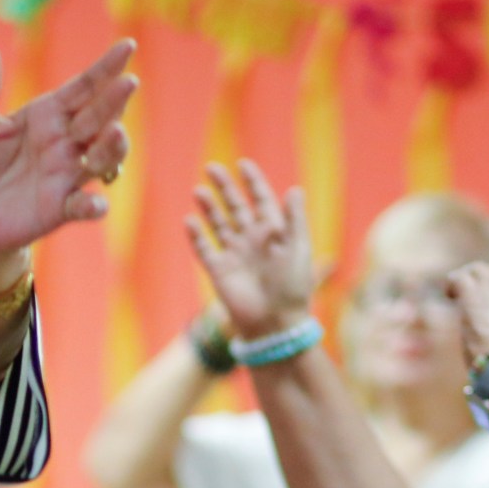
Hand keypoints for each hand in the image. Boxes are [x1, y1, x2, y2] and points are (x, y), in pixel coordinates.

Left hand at [0, 38, 136, 287]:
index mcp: (48, 115)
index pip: (83, 87)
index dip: (105, 67)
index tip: (127, 45)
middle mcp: (65, 142)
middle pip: (97, 117)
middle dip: (114, 101)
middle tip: (128, 83)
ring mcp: (66, 175)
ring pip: (101, 158)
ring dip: (112, 147)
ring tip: (116, 132)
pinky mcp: (59, 208)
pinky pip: (81, 206)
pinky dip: (92, 205)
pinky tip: (95, 203)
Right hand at [185, 160, 314, 341]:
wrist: (274, 323)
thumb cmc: (292, 287)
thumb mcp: (298, 249)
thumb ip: (294, 219)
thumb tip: (294, 189)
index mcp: (273, 232)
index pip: (261, 200)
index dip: (253, 182)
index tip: (243, 164)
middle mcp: (251, 240)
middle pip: (235, 206)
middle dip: (225, 187)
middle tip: (212, 167)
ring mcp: (233, 254)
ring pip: (218, 223)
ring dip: (208, 207)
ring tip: (199, 190)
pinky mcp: (218, 271)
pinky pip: (204, 248)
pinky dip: (196, 235)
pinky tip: (190, 220)